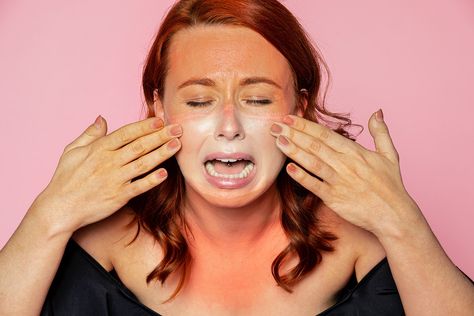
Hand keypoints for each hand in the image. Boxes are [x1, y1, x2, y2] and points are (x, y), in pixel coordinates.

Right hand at [31, 115, 181, 234]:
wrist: (60, 208)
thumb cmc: (65, 179)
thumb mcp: (72, 151)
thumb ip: (90, 134)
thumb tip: (102, 118)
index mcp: (99, 149)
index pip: (127, 133)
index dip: (145, 126)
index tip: (160, 120)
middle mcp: (109, 162)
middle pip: (139, 145)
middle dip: (161, 136)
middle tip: (178, 129)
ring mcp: (115, 179)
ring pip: (143, 163)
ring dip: (161, 154)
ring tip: (177, 145)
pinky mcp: (118, 196)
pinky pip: (138, 186)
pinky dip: (151, 180)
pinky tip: (165, 173)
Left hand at [270, 110, 422, 237]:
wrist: (394, 215)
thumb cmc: (391, 186)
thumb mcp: (390, 155)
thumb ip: (381, 132)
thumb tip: (377, 111)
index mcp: (355, 152)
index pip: (326, 134)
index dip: (306, 125)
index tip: (290, 117)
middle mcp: (345, 164)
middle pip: (315, 145)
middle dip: (294, 133)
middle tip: (275, 124)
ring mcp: (339, 181)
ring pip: (313, 162)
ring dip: (294, 151)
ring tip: (278, 140)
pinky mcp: (335, 198)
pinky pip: (315, 185)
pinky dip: (302, 177)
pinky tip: (289, 168)